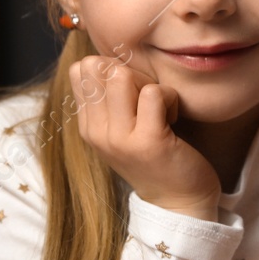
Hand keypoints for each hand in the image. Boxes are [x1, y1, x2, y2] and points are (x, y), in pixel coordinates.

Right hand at [69, 54, 220, 219]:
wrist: (178, 202)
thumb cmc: (155, 158)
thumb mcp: (121, 130)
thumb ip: (109, 99)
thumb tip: (103, 58)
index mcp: (88, 127)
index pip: (80, 70)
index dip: (111, 68)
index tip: (131, 92)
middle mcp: (97, 133)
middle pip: (100, 67)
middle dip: (131, 73)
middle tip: (148, 100)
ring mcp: (120, 138)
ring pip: (122, 76)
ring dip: (149, 84)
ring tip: (159, 109)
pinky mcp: (148, 141)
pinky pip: (154, 93)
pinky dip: (170, 98)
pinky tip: (173, 118)